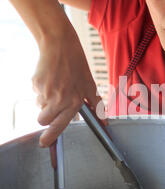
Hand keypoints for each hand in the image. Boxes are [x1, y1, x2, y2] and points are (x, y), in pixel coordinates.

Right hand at [32, 30, 102, 146]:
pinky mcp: (35, 84)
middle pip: (43, 120)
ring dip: (44, 102)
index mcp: (72, 102)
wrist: (60, 45)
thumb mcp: (90, 85)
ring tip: (56, 86)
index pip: (58, 126)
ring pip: (39, 106)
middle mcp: (58, 99)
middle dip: (45, 117)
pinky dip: (41, 89)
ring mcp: (45, 92)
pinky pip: (35, 93)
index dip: (50, 137)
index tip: (44, 144)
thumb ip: (96, 105)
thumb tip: (104, 121)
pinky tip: (50, 78)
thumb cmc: (77, 65)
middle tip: (53, 106)